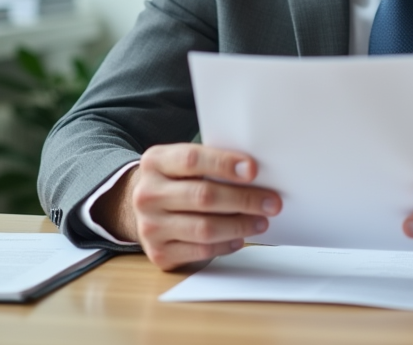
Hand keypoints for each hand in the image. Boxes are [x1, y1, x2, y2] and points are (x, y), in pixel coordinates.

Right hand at [93, 143, 281, 270]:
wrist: (141, 208)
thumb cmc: (175, 180)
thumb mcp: (181, 163)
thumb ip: (210, 164)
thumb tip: (253, 175)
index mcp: (155, 162)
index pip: (191, 160)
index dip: (224, 164)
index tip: (253, 170)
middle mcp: (147, 194)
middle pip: (203, 196)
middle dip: (244, 199)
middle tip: (271, 202)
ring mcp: (150, 226)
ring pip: (204, 228)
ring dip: (240, 225)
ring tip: (261, 221)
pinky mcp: (158, 253)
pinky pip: (200, 251)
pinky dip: (226, 245)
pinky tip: (239, 238)